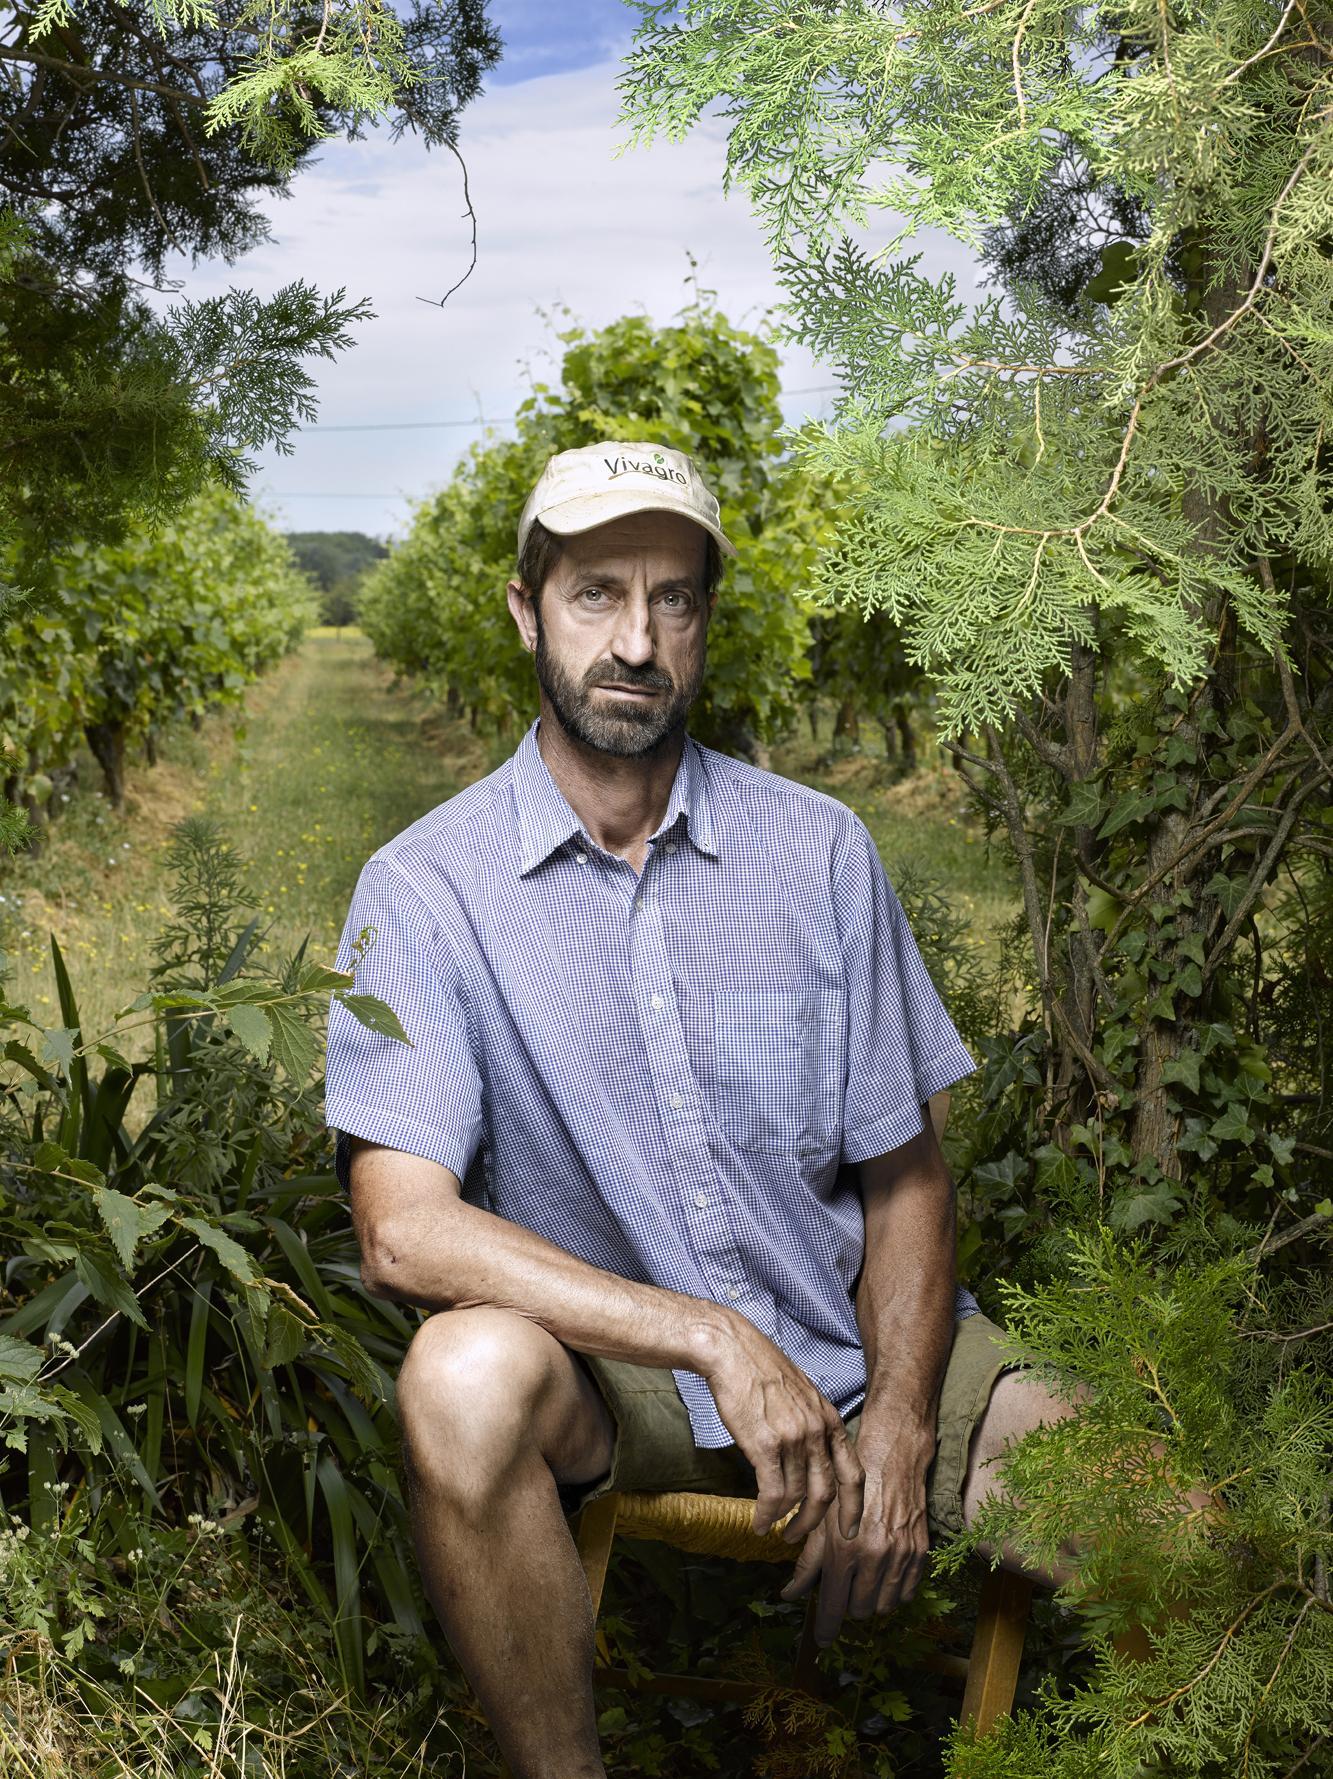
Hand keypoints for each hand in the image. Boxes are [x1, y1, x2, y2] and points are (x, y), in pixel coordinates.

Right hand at [700, 1313, 863, 1542]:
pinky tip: (758, 1523)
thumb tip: (812, 1455)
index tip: (849, 1530)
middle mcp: (817, 1431)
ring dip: (785, 1520)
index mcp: (829, 1419)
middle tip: (799, 1536)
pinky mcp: (766, 1446)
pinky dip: (766, 1515)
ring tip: (774, 1528)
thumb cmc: (761, 1369)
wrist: (732, 1351)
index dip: (854, 1507)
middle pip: (827, 1493)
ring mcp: (793, 1439)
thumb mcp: (802, 1393)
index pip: (854, 1473)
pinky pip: (772, 1494)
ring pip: (798, 1497)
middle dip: (814, 1522)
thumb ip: (812, 1424)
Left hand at [779, 1422, 932, 1646]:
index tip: (821, 1641)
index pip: (832, 1607)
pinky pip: (907, 1594)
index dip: (825, 1629)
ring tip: (863, 1579)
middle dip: (848, 1605)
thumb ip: (806, 1563)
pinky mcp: (919, 1554)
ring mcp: (899, 1558)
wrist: (890, 1460)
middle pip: (859, 1611)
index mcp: (843, 1552)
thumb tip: (789, 1595)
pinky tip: (884, 1574)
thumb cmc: (848, 1489)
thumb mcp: (821, 1522)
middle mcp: (872, 1559)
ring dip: (871, 1600)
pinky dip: (894, 1592)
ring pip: (884, 1607)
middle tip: (843, 1587)